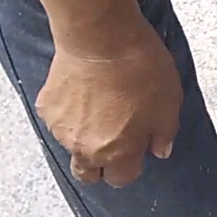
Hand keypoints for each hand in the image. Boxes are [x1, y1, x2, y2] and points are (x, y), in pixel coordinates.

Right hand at [37, 20, 181, 187]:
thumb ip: (164, 133)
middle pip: (88, 174)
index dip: (130, 167)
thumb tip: (159, 150)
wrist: (101, 37)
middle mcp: (86, 149)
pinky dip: (69, 113)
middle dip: (100, 166)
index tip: (136, 150)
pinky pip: (58, 121)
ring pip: (72, 146)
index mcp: (119, 152)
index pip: (121, 179)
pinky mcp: (47, 108)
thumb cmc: (140, 69)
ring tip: (98, 107)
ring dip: (84, 136)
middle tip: (112, 141)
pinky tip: (82, 92)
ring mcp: (62, 130)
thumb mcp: (170, 102)